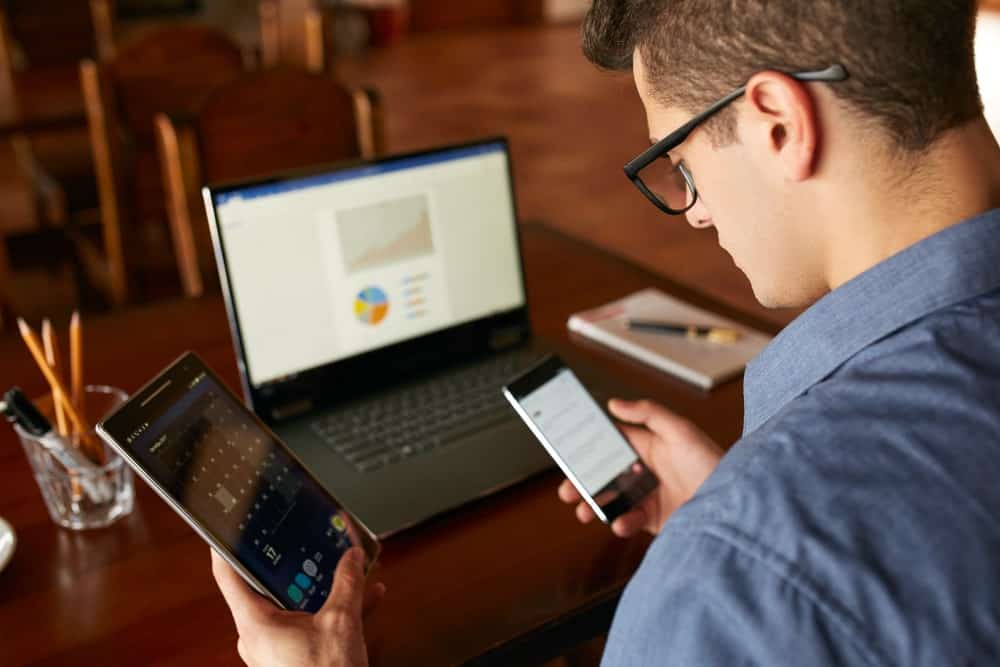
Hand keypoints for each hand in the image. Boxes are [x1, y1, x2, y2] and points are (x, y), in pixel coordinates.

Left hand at [211, 547, 385, 666]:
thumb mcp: (341, 621)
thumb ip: (347, 584)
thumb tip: (351, 558)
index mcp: (256, 623)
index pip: (228, 572)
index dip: (225, 544)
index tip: (228, 523)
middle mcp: (259, 636)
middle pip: (268, 586)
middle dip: (296, 562)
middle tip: (306, 538)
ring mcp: (275, 648)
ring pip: (295, 605)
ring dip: (322, 586)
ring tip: (346, 566)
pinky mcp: (293, 658)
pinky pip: (310, 624)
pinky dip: (332, 608)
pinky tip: (364, 596)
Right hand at [558, 398, 723, 537]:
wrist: (735, 505)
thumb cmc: (714, 462)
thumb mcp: (681, 430)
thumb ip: (648, 414)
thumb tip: (615, 403)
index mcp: (647, 445)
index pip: (610, 442)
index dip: (587, 446)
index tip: (568, 451)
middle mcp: (644, 470)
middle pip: (603, 474)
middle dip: (582, 482)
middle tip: (567, 490)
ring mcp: (647, 495)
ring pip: (611, 499)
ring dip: (594, 505)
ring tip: (584, 511)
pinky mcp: (654, 520)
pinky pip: (629, 521)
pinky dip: (620, 523)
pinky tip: (621, 522)